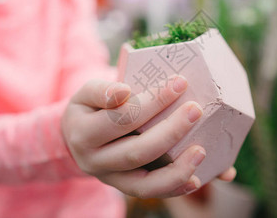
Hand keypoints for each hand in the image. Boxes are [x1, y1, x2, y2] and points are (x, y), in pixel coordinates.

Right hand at [62, 75, 207, 197]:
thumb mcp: (87, 93)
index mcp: (83, 133)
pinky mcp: (124, 188)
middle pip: (136, 152)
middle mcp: (94, 161)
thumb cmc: (89, 108)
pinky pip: (150, 193)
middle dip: (170, 131)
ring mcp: (110, 179)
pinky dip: (174, 188)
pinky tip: (196, 178)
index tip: (179, 83)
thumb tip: (124, 92)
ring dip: (176, 169)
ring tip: (201, 151)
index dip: (152, 101)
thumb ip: (102, 89)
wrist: (75, 137)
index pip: (123, 117)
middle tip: (195, 110)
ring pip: (144, 184)